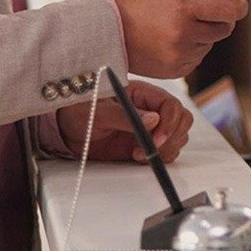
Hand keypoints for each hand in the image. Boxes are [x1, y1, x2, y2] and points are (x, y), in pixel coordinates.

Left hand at [57, 81, 193, 163]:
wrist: (69, 129)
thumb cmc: (80, 112)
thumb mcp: (97, 113)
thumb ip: (124, 116)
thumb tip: (154, 119)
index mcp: (143, 94)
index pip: (171, 105)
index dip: (168, 123)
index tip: (154, 140)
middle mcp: (153, 108)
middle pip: (182, 120)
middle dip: (170, 138)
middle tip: (148, 150)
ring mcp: (153, 126)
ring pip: (179, 136)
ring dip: (165, 149)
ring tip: (138, 154)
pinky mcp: (149, 143)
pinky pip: (168, 150)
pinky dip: (161, 157)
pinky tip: (140, 157)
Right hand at [111, 0, 247, 77]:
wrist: (104, 33)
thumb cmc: (134, 1)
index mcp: (183, 7)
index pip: (232, 9)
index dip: (238, 4)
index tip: (235, 1)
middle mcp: (183, 34)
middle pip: (226, 27)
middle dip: (218, 17)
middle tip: (196, 10)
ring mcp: (180, 55)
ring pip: (211, 42)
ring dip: (202, 33)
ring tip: (173, 25)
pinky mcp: (176, 71)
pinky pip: (198, 57)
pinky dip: (191, 47)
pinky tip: (169, 39)